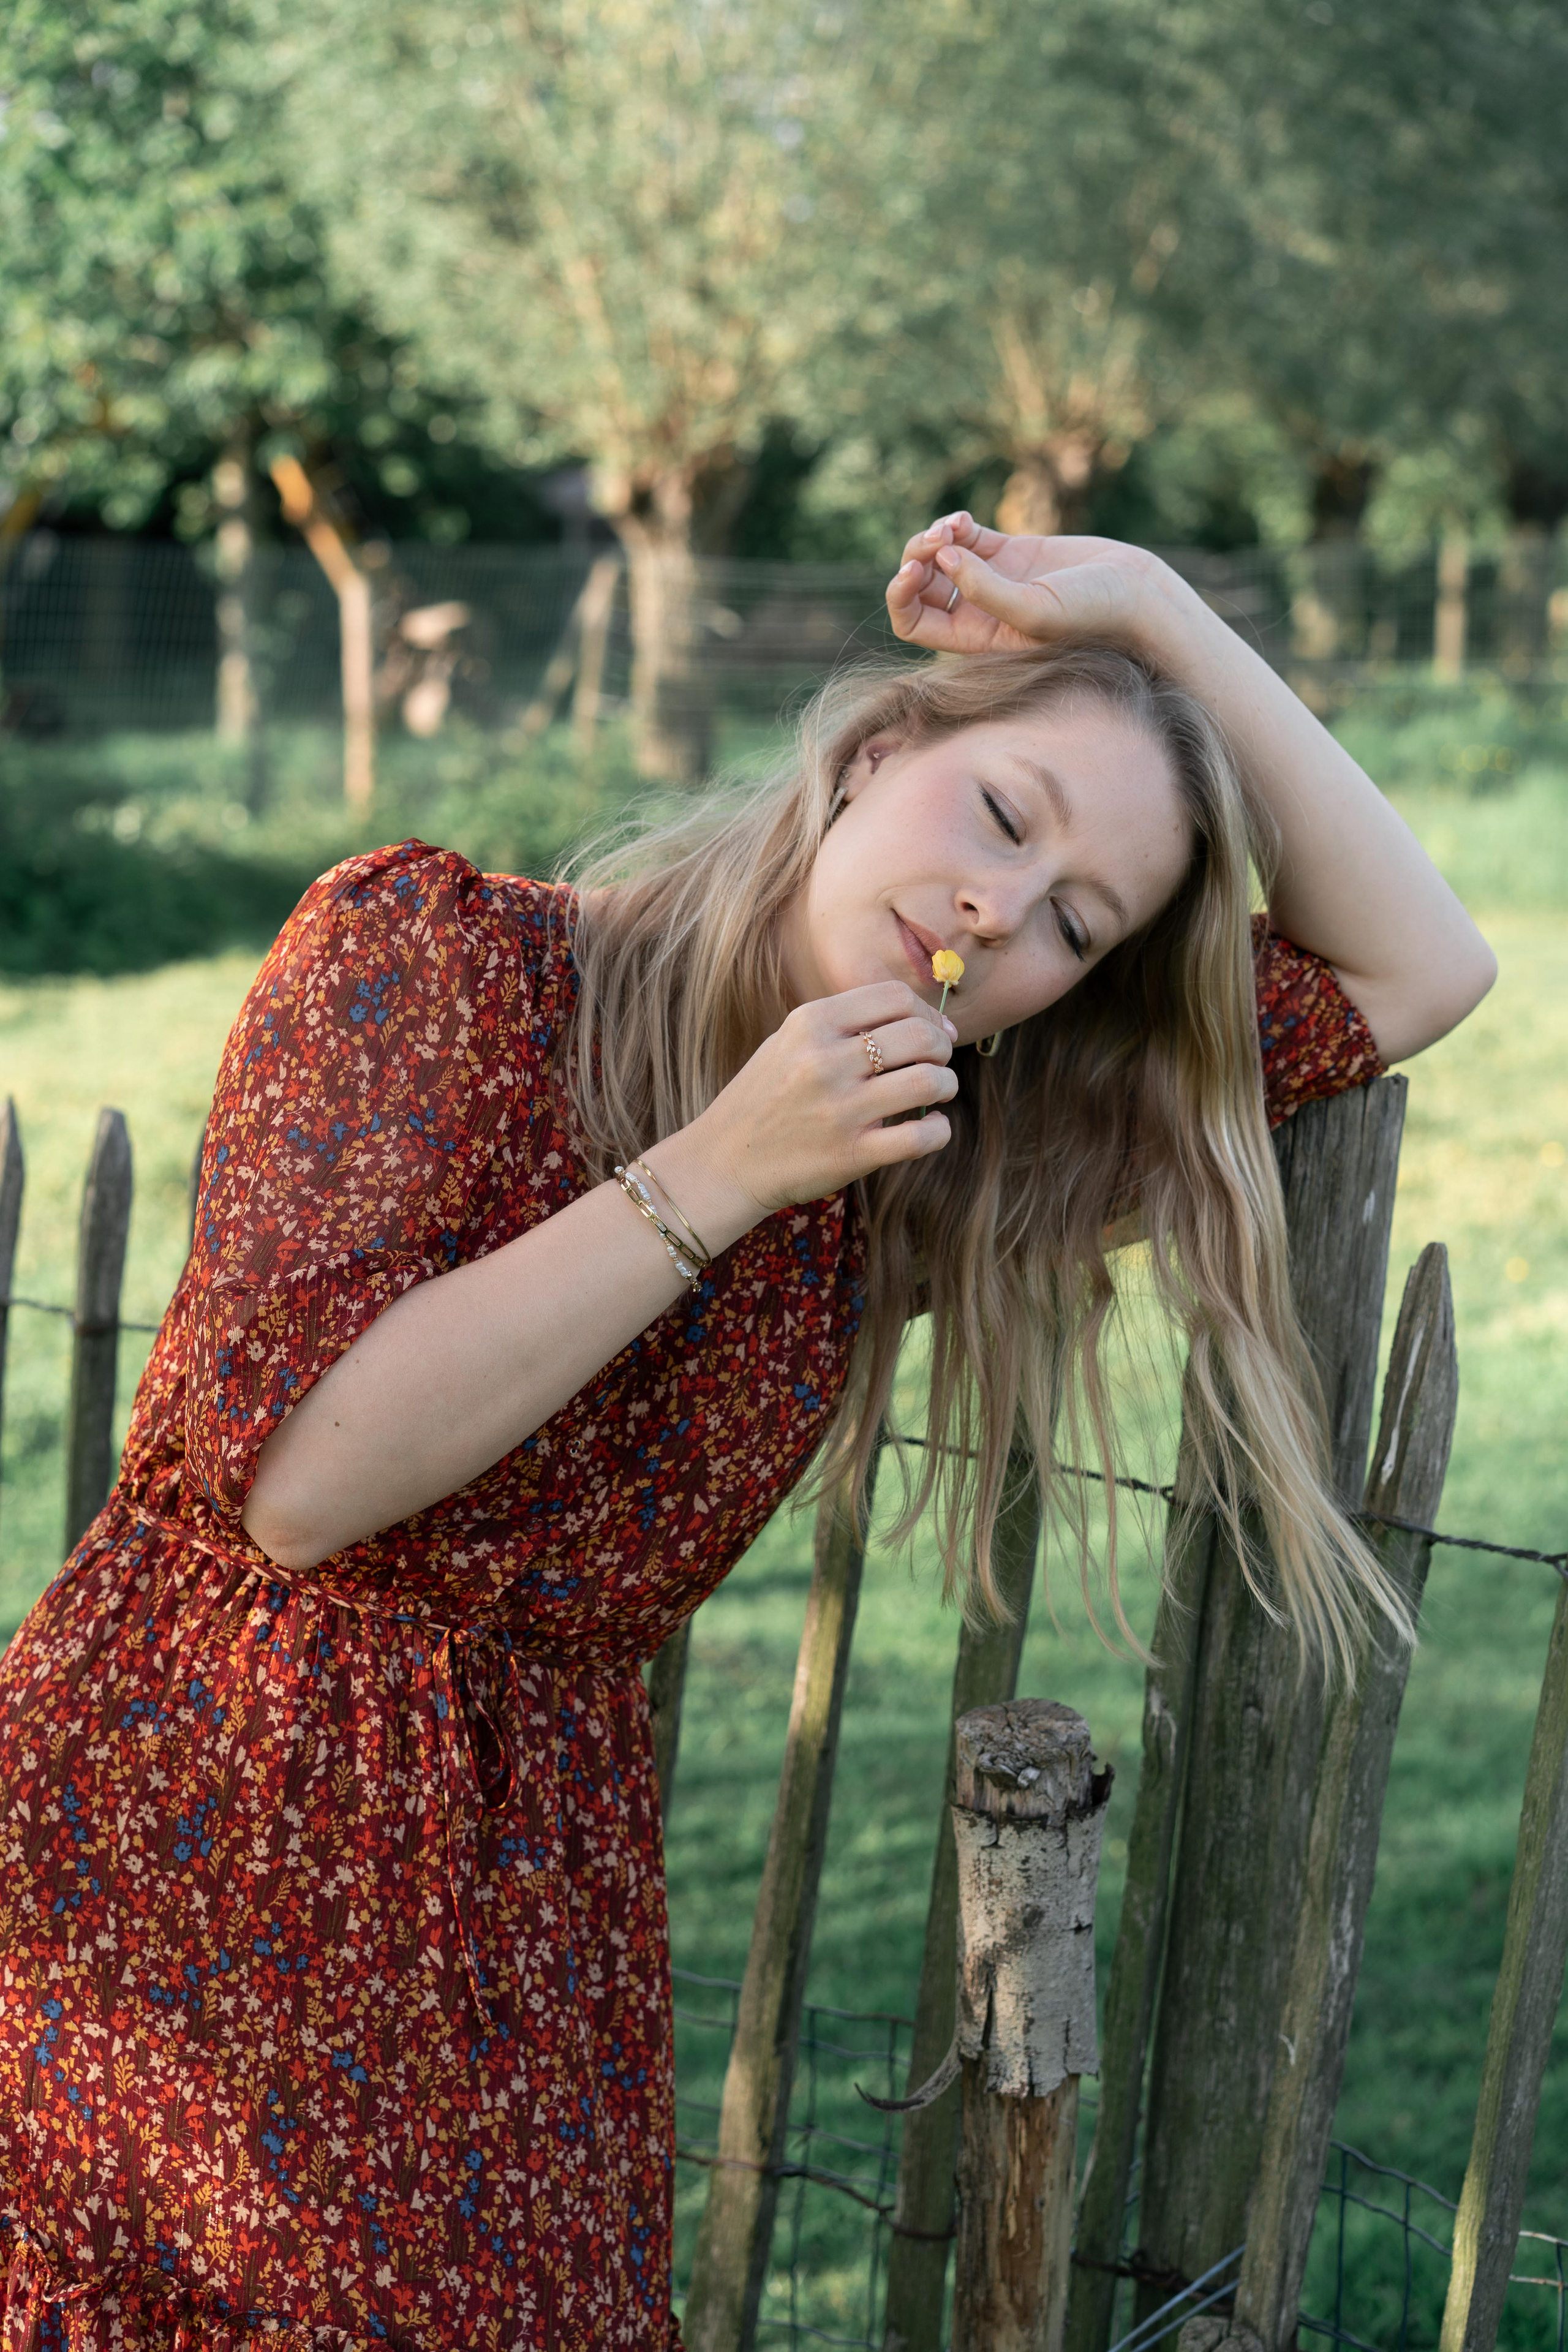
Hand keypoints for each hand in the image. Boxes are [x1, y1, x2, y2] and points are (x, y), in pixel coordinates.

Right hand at [672, 982, 958, 1219]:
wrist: (725, 1162)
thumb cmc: (765, 1098)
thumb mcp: (790, 1042)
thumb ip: (844, 1023)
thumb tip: (921, 1018)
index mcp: (810, 1023)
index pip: (895, 996)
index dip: (927, 1011)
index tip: (935, 1031)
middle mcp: (825, 1061)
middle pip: (920, 1034)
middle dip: (942, 1047)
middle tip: (937, 1062)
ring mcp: (839, 1109)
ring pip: (930, 1081)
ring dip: (946, 1084)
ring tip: (937, 1092)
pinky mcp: (851, 1154)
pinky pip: (922, 1136)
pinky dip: (939, 1131)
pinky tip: (930, 1128)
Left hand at [885, 512, 1182, 659]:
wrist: (1135, 593)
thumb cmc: (1091, 615)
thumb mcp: (1035, 612)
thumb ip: (985, 590)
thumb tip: (943, 557)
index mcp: (976, 639)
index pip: (915, 623)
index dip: (901, 597)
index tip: (910, 572)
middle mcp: (979, 612)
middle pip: (920, 587)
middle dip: (915, 559)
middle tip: (936, 542)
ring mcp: (993, 580)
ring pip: (939, 557)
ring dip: (934, 537)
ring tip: (952, 527)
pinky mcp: (1010, 552)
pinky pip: (964, 537)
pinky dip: (954, 524)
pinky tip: (963, 520)